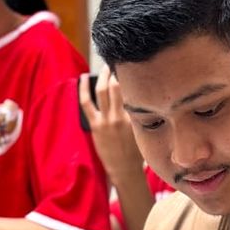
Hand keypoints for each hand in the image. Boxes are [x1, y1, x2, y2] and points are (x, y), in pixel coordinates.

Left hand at [80, 66, 144, 184]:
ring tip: (106, 66)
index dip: (132, 74)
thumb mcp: (146, 129)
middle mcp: (120, 116)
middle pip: (117, 84)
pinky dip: (83, 88)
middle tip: (119, 59)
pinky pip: (86, 102)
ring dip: (103, 75)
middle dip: (117, 69)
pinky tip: (82, 77)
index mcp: (136, 116)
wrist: (125, 171)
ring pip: (102, 90)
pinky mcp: (96, 125)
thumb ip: (142, 112)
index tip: (133, 63)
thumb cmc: (138, 152)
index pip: (134, 88)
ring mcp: (106, 120)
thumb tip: (143, 92)